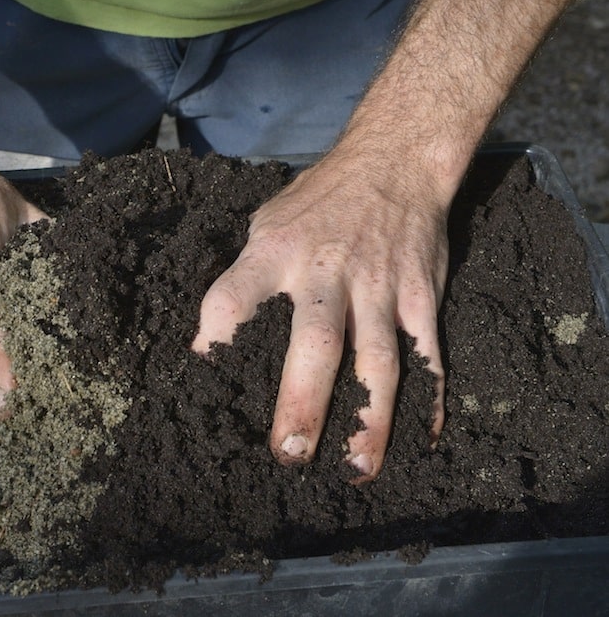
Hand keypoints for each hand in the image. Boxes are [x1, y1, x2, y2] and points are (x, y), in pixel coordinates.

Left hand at [193, 150, 447, 481]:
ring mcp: (379, 288)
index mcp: (273, 254)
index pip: (231, 301)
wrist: (393, 163)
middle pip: (315, 345)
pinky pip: (426, 352)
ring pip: (377, 362)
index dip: (214, 344)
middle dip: (302, 405)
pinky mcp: (419, 296)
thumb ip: (244, 278)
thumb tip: (214, 342)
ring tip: (356, 470)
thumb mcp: (264, 224)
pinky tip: (422, 437)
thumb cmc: (316, 202)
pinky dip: (427, 397)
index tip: (205, 386)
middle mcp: (326, 274)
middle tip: (288, 456)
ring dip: (369, 420)